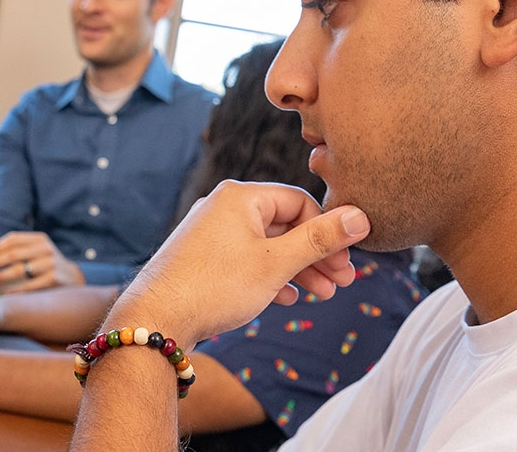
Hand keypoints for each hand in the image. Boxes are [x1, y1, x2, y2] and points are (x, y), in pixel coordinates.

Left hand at [0, 231, 82, 292]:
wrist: (72, 277)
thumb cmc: (47, 264)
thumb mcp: (38, 250)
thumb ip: (20, 249)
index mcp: (40, 239)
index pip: (14, 239)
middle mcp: (46, 249)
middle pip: (13, 255)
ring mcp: (50, 264)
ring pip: (18, 270)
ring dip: (1, 277)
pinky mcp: (53, 279)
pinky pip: (28, 285)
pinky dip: (15, 290)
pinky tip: (6, 294)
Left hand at [105, 181, 368, 346]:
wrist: (156, 320)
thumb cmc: (215, 287)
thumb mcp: (276, 263)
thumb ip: (320, 240)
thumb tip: (361, 217)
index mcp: (240, 197)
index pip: (300, 201)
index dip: (328, 231)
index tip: (346, 262)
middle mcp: (222, 208)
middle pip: (284, 224)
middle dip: (316, 255)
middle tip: (343, 282)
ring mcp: (209, 234)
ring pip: (266, 246)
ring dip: (297, 269)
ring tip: (322, 295)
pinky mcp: (201, 259)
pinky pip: (245, 260)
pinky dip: (269, 276)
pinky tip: (288, 298)